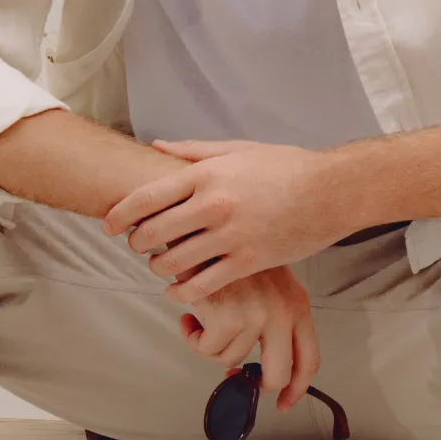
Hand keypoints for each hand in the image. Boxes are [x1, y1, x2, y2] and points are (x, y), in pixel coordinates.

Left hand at [104, 137, 360, 301]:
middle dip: (137, 243)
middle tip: (138, 246)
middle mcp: (213, 204)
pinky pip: (202, 285)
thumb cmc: (286, 166)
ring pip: (173, 262)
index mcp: (206, 174)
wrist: (331, 190)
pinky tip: (178, 291)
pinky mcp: (249, 262)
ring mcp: (230, 235)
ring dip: (159, 268)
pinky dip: (183, 292)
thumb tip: (157, 147)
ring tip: (161, 266)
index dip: (119, 214)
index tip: (109, 225)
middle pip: (152, 233)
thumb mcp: (238, 149)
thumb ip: (194, 151)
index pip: (146, 197)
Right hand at [181, 264, 320, 409]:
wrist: (199, 229)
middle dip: (254, 383)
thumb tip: (247, 366)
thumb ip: (267, 324)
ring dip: (211, 345)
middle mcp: (283, 312)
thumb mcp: (264, 285)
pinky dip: (193, 337)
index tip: (284, 403)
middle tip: (235, 376)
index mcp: (297, 304)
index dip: (296, 387)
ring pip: (231, 360)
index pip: (309, 359)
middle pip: (277, 375)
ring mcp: (257, 316)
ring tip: (202, 319)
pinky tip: (190, 316)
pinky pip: (207, 349)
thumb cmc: (226, 254)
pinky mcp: (228, 317)